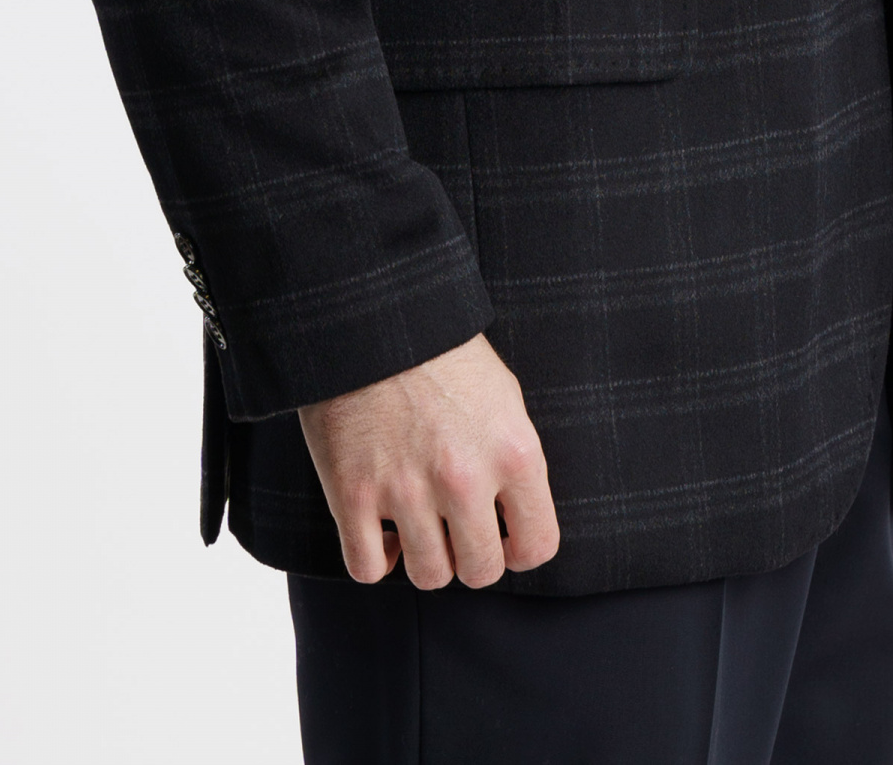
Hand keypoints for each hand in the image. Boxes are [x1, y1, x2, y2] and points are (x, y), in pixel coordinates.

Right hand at [297, 333, 559, 587]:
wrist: (373, 317)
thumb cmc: (441, 352)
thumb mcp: (503, 396)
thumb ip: (514, 461)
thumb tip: (517, 517)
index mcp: (513, 452)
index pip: (538, 546)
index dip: (520, 550)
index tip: (503, 539)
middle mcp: (465, 479)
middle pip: (480, 570)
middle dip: (470, 556)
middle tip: (456, 530)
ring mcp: (407, 490)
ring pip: (429, 576)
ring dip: (424, 556)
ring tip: (418, 523)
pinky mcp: (354, 494)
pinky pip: (367, 569)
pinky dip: (375, 558)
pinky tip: (380, 530)